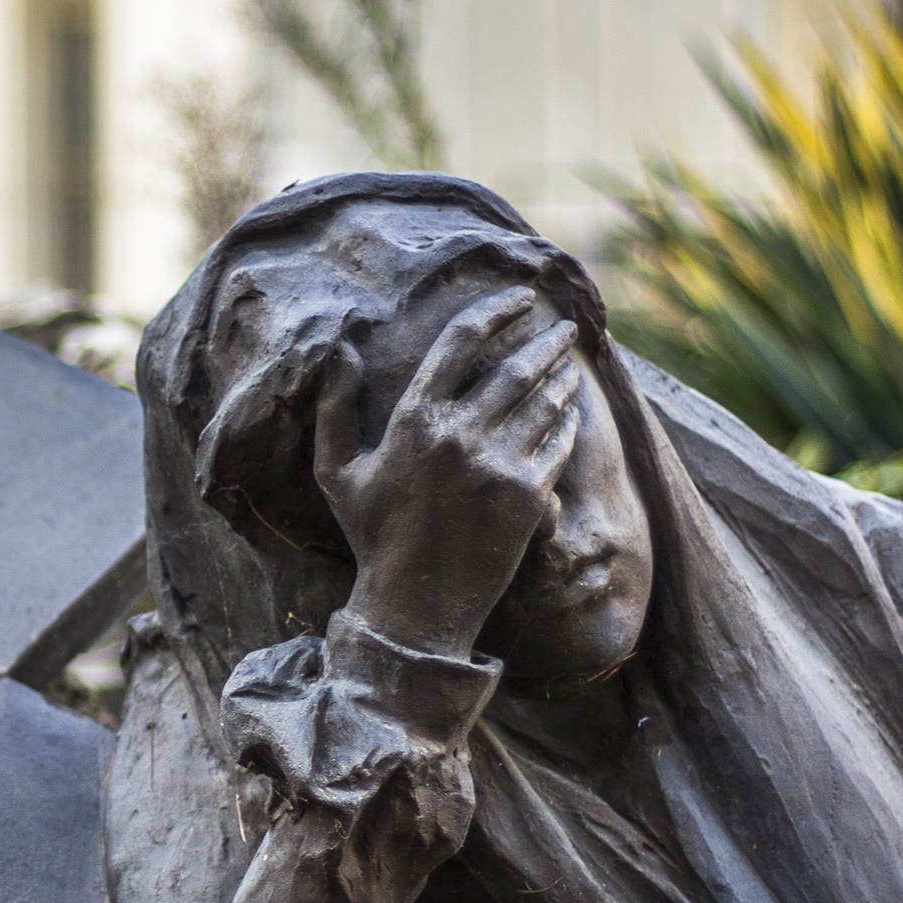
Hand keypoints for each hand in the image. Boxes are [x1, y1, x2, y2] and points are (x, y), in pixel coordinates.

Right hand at [314, 286, 581, 658]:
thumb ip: (332, 409)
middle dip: (545, 341)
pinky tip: (569, 413)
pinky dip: (567, 423)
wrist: (415, 605)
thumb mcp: (336, 472)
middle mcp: (458, 434)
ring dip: (562, 377)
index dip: (496, 310)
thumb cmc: (373, 536)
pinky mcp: (528, 495)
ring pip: (544, 402)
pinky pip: (557, 444)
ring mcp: (497, 464)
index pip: (461, 341)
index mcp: (413, 419)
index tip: (521, 297)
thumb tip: (339, 351)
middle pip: (515, 367)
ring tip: (570, 365)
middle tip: (562, 327)